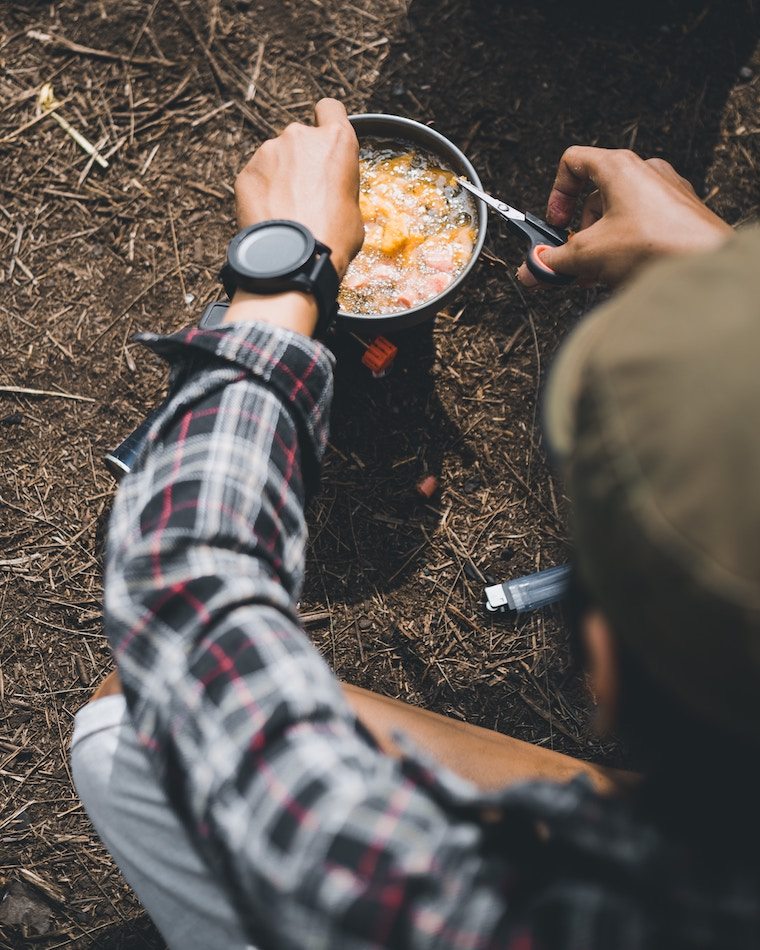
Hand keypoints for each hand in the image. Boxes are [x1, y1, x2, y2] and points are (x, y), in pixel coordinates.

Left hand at [234, 98, 362, 279]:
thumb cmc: (332, 238)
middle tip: (306, 195)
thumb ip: (339, 185)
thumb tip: (330, 192)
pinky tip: (269, 217)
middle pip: (300, 139)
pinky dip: (261, 193)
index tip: (324, 140)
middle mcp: (300, 136)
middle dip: (301, 160)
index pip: (329, 108)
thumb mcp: (354, 209)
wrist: (294, 260)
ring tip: (286, 212)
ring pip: (275, 159)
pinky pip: (257, 177)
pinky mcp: (246, 171)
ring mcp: (269, 151)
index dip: (327, 122)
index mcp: (336, 141)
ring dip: (280, 178)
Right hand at [516, 146, 731, 288]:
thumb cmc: (657, 245)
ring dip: (601, 244)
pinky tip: (621, 274)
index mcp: (619, 167)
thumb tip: (532, 268)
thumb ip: (553, 260)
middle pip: (596, 196)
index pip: (573, 162)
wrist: (705, 265)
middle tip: (573, 258)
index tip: (555, 223)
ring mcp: (666, 193)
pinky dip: (625, 247)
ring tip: (597, 274)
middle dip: (579, 232)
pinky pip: (641, 226)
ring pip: (618, 214)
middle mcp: (645, 172)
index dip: (557, 194)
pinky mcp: (680, 216)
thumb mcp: (588, 254)